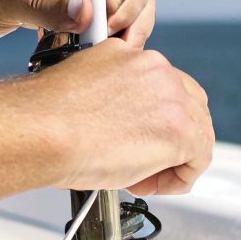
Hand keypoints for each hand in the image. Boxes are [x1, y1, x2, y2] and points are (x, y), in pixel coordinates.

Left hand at [0, 0, 155, 47]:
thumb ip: (43, 3)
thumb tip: (87, 12)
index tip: (103, 10)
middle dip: (125, 8)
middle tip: (100, 39)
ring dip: (127, 26)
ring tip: (100, 51)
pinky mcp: (87, 2)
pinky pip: (120, 18)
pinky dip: (118, 37)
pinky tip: (99, 55)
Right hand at [32, 41, 212, 195]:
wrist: (41, 131)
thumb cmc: (47, 116)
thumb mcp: (84, 84)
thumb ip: (112, 94)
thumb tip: (116, 118)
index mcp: (133, 55)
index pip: (164, 87)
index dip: (153, 118)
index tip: (136, 135)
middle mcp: (158, 70)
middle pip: (189, 106)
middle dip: (171, 137)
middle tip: (144, 160)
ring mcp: (173, 99)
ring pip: (196, 133)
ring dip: (173, 159)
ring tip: (140, 176)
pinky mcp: (180, 132)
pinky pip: (199, 159)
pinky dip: (178, 178)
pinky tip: (147, 183)